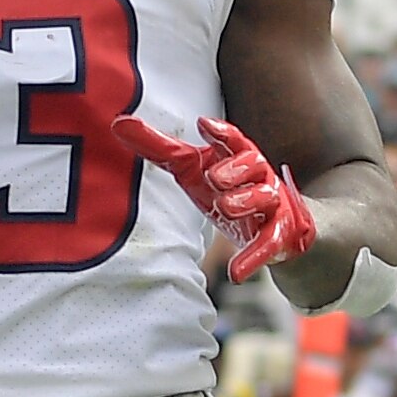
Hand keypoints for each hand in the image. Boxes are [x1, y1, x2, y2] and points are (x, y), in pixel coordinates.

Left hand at [115, 115, 314, 275]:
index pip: (233, 139)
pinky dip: (253, 258)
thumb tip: (118, 123)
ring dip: (246, 201)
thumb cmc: (228, 188)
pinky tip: (236, 273)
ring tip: (226, 207)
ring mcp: (271, 205)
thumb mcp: (192, 169)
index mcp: (237, 155)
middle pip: (253, 163)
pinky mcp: (278, 235)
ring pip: (264, 196)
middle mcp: (258, 176)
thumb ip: (158, 148)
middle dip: (235, 170)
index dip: (220, 132)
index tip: (203, 125)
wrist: (278, 226)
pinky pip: (269, 244)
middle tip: (214, 178)